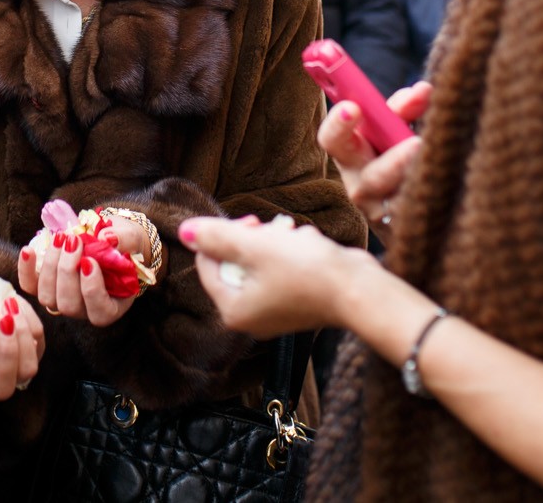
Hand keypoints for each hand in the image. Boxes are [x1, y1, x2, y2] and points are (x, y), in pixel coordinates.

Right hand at [0, 280, 42, 399]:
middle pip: (1, 388)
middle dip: (6, 352)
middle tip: (4, 320)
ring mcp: (12, 376)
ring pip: (26, 370)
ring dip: (21, 336)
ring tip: (10, 309)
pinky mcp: (31, 360)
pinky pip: (38, 348)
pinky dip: (30, 325)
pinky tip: (16, 309)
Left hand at [17, 223, 137, 326]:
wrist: (107, 238)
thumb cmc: (123, 243)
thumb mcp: (131, 238)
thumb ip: (125, 239)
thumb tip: (108, 238)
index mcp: (111, 306)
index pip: (99, 312)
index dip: (91, 290)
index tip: (89, 262)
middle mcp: (85, 310)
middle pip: (69, 305)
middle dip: (67, 272)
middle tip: (74, 242)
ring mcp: (62, 300)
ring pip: (47, 297)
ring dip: (50, 266)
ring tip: (60, 239)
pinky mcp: (46, 286)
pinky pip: (30, 286)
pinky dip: (26, 269)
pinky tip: (28, 250)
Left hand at [181, 215, 373, 337]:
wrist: (358, 290)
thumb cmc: (305, 271)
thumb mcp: (255, 246)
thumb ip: (217, 237)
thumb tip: (185, 231)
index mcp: (233, 310)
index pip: (208, 264)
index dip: (223, 236)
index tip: (249, 223)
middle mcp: (251, 318)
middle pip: (234, 263)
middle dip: (253, 239)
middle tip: (271, 229)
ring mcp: (275, 312)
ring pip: (259, 262)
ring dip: (275, 242)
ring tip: (295, 237)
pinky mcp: (296, 303)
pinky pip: (281, 270)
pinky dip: (292, 253)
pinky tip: (308, 247)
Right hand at [317, 81, 431, 245]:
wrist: (419, 213)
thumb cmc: (402, 157)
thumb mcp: (396, 129)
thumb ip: (404, 109)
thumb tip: (422, 91)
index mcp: (351, 155)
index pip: (333, 140)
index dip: (339, 125)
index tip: (353, 108)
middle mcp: (361, 187)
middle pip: (370, 178)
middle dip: (393, 162)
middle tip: (415, 144)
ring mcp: (384, 215)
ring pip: (402, 200)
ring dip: (424, 180)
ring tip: (442, 163)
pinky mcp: (407, 231)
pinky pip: (423, 214)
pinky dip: (439, 194)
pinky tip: (454, 180)